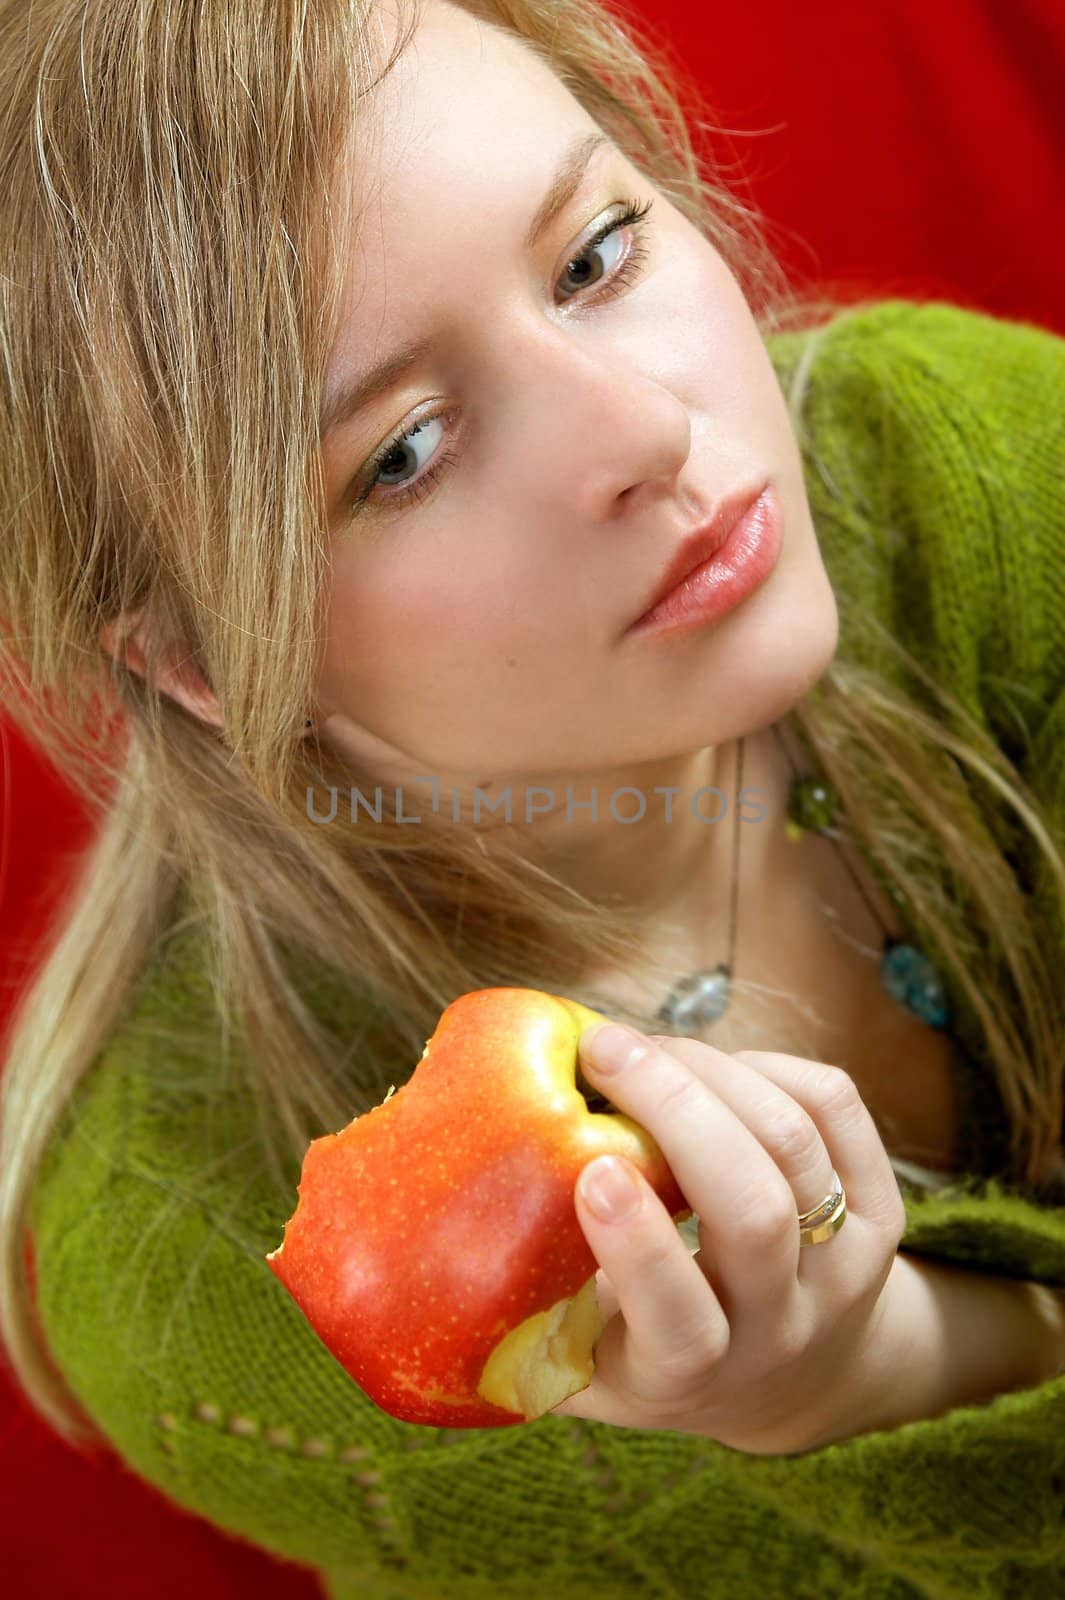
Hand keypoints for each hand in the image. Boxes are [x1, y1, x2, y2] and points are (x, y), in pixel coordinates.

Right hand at [549, 1025, 908, 1454]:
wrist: (789, 1379)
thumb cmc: (645, 1351)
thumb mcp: (576, 1359)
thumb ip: (516, 1306)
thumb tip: (430, 1217)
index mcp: (689, 1373)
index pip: (681, 1322)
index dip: (639, 1246)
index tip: (591, 1169)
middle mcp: (780, 1329)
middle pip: (753, 1212)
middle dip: (678, 1111)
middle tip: (605, 1050)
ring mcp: (843, 1271)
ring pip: (793, 1147)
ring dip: (711, 1072)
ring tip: (647, 1049)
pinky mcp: (882, 1213)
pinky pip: (836, 1109)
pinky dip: (767, 1064)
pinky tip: (711, 1064)